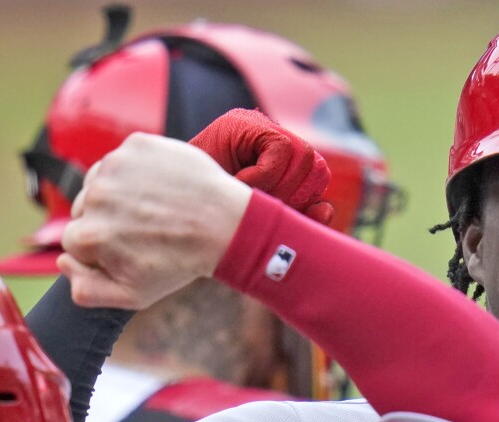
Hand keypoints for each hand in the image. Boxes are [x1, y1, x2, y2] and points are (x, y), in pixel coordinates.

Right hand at [59, 132, 250, 308]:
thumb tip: (63, 261)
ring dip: (119, 193)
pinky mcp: (136, 144)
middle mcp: (94, 195)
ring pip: (100, 181)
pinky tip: (161, 188)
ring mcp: (116, 165)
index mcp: (88, 235)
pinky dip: (138, 171)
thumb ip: (85, 289)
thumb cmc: (180, 263)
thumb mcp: (133, 296)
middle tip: (145, 229)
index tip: (130, 249)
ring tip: (153, 209)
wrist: (226, 225)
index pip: (74, 240)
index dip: (101, 249)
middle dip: (107, 220)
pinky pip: (124, 159)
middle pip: (84, 209)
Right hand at [189, 109, 333, 225]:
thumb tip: (325, 209)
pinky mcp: (244, 121)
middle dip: (294, 195)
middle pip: (316, 166)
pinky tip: (239, 183)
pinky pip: (281, 149)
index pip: (317, 176)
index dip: (305, 200)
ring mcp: (256, 125)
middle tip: (260, 207)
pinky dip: (264, 175)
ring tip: (247, 195)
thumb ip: (297, 216)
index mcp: (278, 162)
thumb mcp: (266, 222)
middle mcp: (269, 137)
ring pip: (304, 156)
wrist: (173, 213)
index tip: (275, 215)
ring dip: (277, 187)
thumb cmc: (216, 223)